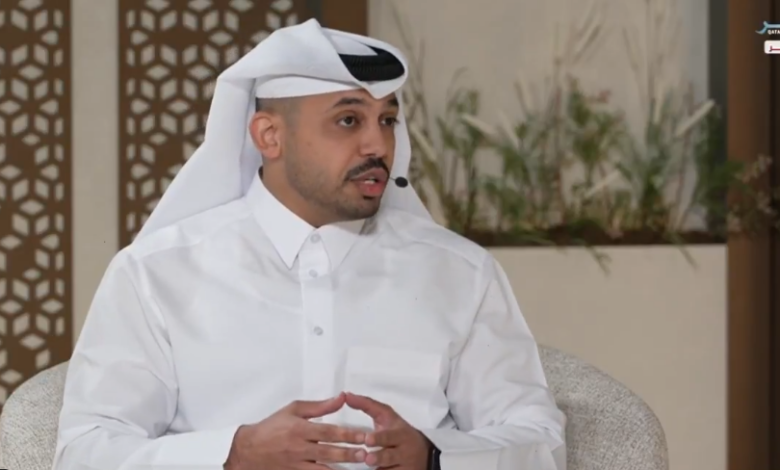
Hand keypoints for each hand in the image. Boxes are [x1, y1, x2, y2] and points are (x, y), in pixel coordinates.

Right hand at [224, 392, 367, 469]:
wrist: (248, 449)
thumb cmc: (272, 427)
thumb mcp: (294, 410)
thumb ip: (320, 406)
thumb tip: (341, 398)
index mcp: (300, 429)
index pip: (328, 432)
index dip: (347, 434)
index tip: (363, 436)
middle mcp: (299, 448)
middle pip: (328, 452)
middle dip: (349, 454)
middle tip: (366, 454)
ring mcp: (296, 464)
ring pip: (322, 469)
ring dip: (340, 469)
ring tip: (357, 468)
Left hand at [345, 392, 431, 469]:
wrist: (423, 454)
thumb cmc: (398, 432)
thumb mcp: (386, 416)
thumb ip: (367, 405)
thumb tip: (346, 395)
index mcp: (399, 434)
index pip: (389, 436)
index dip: (379, 438)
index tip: (368, 439)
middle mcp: (402, 451)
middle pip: (390, 456)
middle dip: (379, 457)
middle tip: (369, 459)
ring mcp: (403, 467)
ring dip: (380, 469)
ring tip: (370, 465)